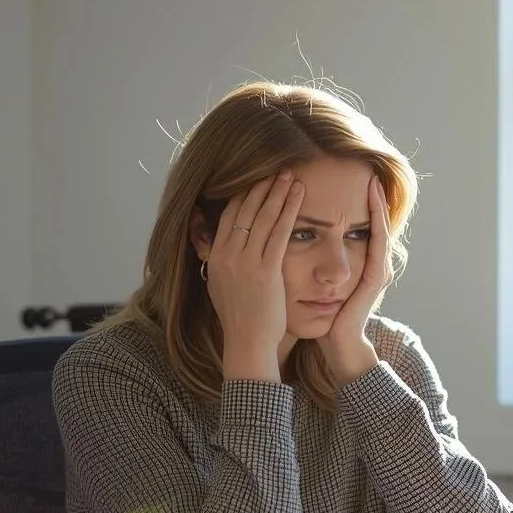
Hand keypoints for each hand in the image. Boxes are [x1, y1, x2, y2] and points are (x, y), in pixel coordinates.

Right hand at [204, 171, 303, 381]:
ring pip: (263, 217)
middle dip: (261, 187)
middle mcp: (226, 256)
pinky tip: (299, 195)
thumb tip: (213, 245)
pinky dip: (290, 209)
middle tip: (276, 168)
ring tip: (290, 175)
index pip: (229, 216)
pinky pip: (280, 232)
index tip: (257, 180)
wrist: (248, 343)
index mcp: (215, 257)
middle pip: (245, 210)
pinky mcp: (266, 270)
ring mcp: (245, 262)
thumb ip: (219, 262)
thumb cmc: (241, 318)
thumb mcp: (220, 286)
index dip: (244, 195)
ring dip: (278, 192)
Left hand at [317, 175, 390, 382]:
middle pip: (373, 224)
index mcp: (354, 263)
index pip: (357, 225)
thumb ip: (309, 260)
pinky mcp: (376, 280)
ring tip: (374, 183)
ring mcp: (375, 271)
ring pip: (381, 231)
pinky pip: (380, 246)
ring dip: (379, 206)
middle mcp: (369, 264)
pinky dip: (379, 226)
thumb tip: (286, 237)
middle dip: (372, 199)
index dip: (355, 203)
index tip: (348, 180)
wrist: (335, 343)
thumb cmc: (320, 315)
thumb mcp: (312, 280)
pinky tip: (376, 210)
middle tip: (368, 171)